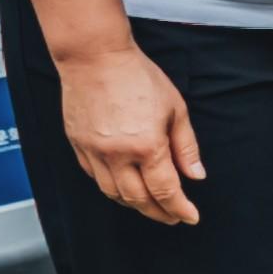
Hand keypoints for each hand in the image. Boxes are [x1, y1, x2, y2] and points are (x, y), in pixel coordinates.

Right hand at [53, 36, 205, 226]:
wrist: (94, 56)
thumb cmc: (137, 76)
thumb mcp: (175, 109)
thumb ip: (186, 146)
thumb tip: (196, 175)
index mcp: (146, 146)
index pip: (165, 191)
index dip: (180, 209)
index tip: (190, 217)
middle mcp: (116, 154)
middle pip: (138, 199)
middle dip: (158, 213)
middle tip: (172, 217)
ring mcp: (93, 151)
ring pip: (112, 193)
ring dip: (134, 204)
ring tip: (150, 205)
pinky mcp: (77, 144)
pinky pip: (94, 176)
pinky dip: (111, 187)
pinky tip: (124, 186)